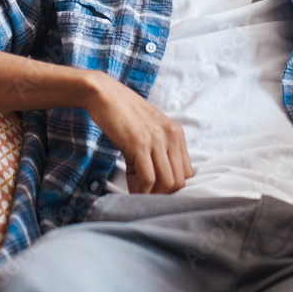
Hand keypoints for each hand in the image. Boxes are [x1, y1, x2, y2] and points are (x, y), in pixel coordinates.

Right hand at [83, 73, 193, 193]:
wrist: (105, 95)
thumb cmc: (124, 115)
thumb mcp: (149, 131)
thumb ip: (156, 153)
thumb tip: (153, 184)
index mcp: (176, 134)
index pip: (187, 173)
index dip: (172, 188)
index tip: (156, 192)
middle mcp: (172, 136)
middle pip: (179, 181)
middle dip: (162, 195)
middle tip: (145, 196)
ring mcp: (157, 140)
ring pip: (167, 183)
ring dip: (151, 195)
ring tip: (137, 194)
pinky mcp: (140, 144)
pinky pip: (148, 178)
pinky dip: (141, 191)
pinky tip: (131, 191)